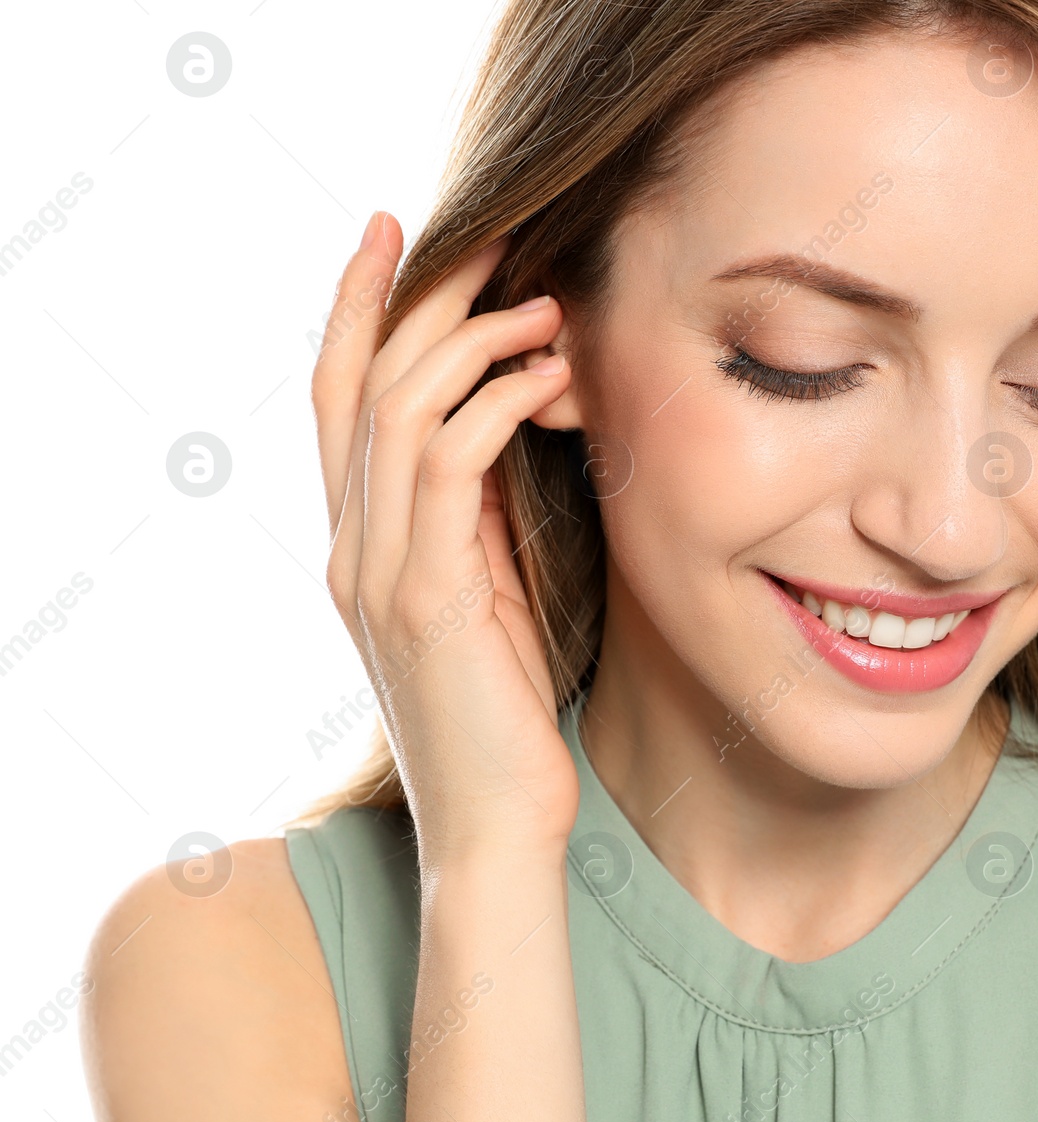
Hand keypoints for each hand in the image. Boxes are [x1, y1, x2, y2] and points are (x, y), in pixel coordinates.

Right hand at [311, 212, 579, 864]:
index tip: (400, 233)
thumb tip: (511, 422)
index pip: (339, 399)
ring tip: (543, 306)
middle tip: (482, 233)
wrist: (496, 825)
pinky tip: (551, 379)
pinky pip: (446, 467)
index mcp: (360, 545)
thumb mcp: (489, 594)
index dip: (359, 309)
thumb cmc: (506, 713)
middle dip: (412, 295)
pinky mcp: (425, 600)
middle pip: (357, 383)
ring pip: (398, 410)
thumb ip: (480, 516)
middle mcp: (351, 549)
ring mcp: (378, 573)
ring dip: (472, 342)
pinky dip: (495, 404)